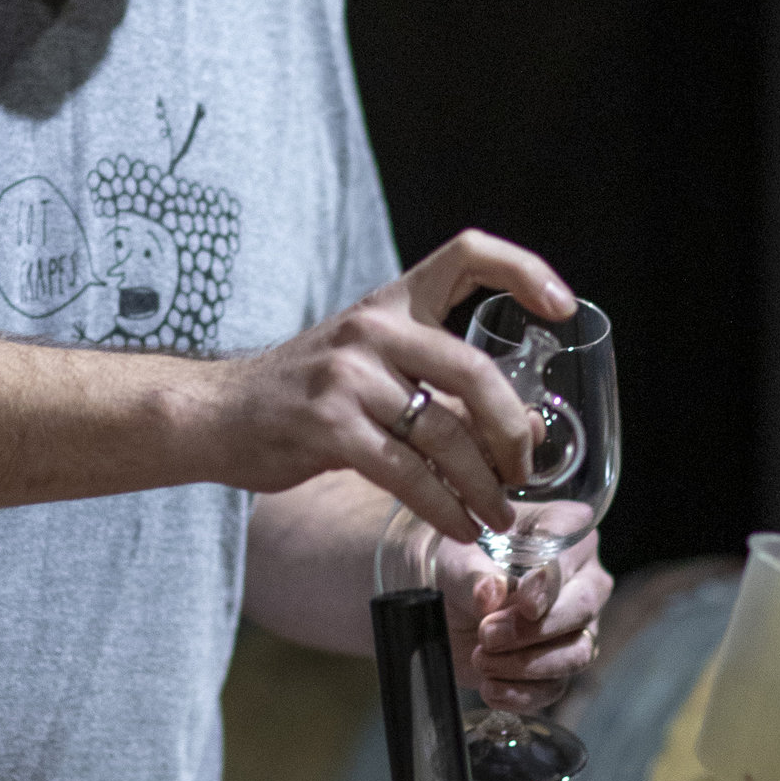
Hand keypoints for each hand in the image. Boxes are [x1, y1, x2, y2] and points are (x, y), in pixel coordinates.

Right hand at [208, 230, 576, 546]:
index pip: (467, 254)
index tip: (562, 309)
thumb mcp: (372, 364)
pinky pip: (408, 473)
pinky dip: (444, 506)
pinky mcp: (329, 427)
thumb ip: (442, 385)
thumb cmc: (307, 394)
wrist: (217, 413)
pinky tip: (460, 525)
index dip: (523, 271)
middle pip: (475, 371)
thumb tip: (531, 427)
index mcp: (392, 301)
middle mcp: (373, 327)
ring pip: (445, 433)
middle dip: (513, 432)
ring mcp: (348, 376)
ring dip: (483, 486)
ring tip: (499, 515)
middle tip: (525, 471)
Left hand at [434, 529, 612, 709]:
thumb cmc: (456, 562)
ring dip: (526, 664)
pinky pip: (555, 686)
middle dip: (533, 629)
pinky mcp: (559, 663)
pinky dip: (521, 692)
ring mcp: (577, 624)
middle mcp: (583, 577)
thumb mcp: (455, 560)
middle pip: (582, 608)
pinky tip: (490, 687)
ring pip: (576, 653)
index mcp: (565, 531)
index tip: (523, 603)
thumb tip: (492, 594)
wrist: (440, 598)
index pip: (570, 555)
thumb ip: (475, 574)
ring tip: (481, 658)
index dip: (549, 582)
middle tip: (487, 634)